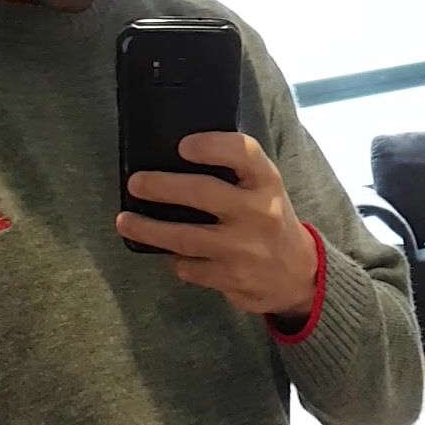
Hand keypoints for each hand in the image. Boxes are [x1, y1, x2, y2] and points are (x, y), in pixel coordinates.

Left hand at [116, 133, 318, 320]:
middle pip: (202, 193)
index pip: (242, 153)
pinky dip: (174, 259)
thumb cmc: (270, 222)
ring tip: (125, 222)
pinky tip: (167, 252)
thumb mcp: (265, 189)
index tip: (182, 146)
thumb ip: (234, 173)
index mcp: (267, 182)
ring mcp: (243, 249)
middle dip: (162, 186)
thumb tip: (176, 159)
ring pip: (185, 238)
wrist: (299, 276)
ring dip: (149, 230)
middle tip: (136, 183)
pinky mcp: (231, 279)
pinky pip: (189, 267)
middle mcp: (258, 212)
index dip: (211, 146)